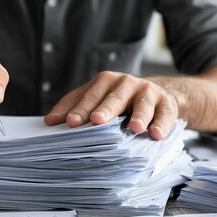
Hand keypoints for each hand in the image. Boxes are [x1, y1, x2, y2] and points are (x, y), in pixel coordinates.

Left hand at [44, 71, 178, 139]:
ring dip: (139, 116)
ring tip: (135, 127)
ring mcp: (148, 92)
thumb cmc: (118, 100)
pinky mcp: (167, 103)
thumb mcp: (96, 98)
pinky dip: (161, 124)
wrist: (156, 94)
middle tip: (96, 121)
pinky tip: (156, 134)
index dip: (80, 108)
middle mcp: (126, 83)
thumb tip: (49, 122)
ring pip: (143, 104)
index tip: (70, 122)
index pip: (90, 95)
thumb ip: (74, 107)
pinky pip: (165, 114)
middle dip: (105, 109)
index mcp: (105, 81)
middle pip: (114, 97)